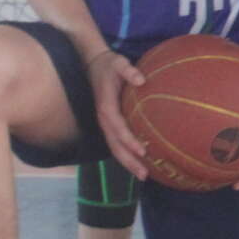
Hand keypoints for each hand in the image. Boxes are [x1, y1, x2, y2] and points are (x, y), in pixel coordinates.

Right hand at [86, 48, 150, 179]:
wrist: (93, 65)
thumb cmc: (110, 64)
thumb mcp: (119, 63)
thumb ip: (129, 71)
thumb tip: (142, 80)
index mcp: (106, 107)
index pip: (118, 128)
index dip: (129, 141)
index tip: (143, 151)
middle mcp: (103, 119)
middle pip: (115, 146)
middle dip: (129, 161)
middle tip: (144, 175)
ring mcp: (105, 123)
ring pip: (114, 147)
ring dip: (128, 162)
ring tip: (143, 175)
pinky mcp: (108, 124)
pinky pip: (116, 142)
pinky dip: (126, 154)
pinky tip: (139, 162)